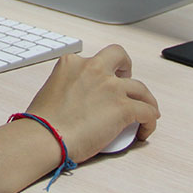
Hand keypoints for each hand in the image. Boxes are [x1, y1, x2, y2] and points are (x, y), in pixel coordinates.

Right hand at [24, 44, 159, 161]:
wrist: (44, 136)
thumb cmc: (42, 122)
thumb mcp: (51, 89)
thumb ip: (68, 86)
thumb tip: (78, 101)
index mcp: (72, 63)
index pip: (94, 60)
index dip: (102, 70)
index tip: (103, 81)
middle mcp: (93, 69)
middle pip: (120, 56)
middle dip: (126, 67)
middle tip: (127, 82)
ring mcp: (111, 87)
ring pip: (140, 88)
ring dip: (145, 99)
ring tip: (146, 111)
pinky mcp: (123, 107)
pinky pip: (147, 111)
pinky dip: (150, 121)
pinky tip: (145, 130)